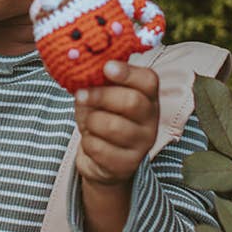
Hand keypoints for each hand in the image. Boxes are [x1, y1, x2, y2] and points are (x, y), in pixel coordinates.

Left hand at [74, 60, 158, 186]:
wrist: (102, 159)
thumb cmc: (102, 118)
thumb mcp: (101, 97)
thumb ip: (98, 82)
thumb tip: (82, 71)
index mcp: (147, 96)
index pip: (148, 80)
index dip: (128, 72)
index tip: (107, 67)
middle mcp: (151, 120)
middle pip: (131, 102)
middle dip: (100, 96)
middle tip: (80, 94)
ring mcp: (142, 144)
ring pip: (112, 126)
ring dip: (90, 121)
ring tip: (87, 122)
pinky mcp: (127, 164)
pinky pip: (99, 147)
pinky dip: (87, 142)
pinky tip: (91, 141)